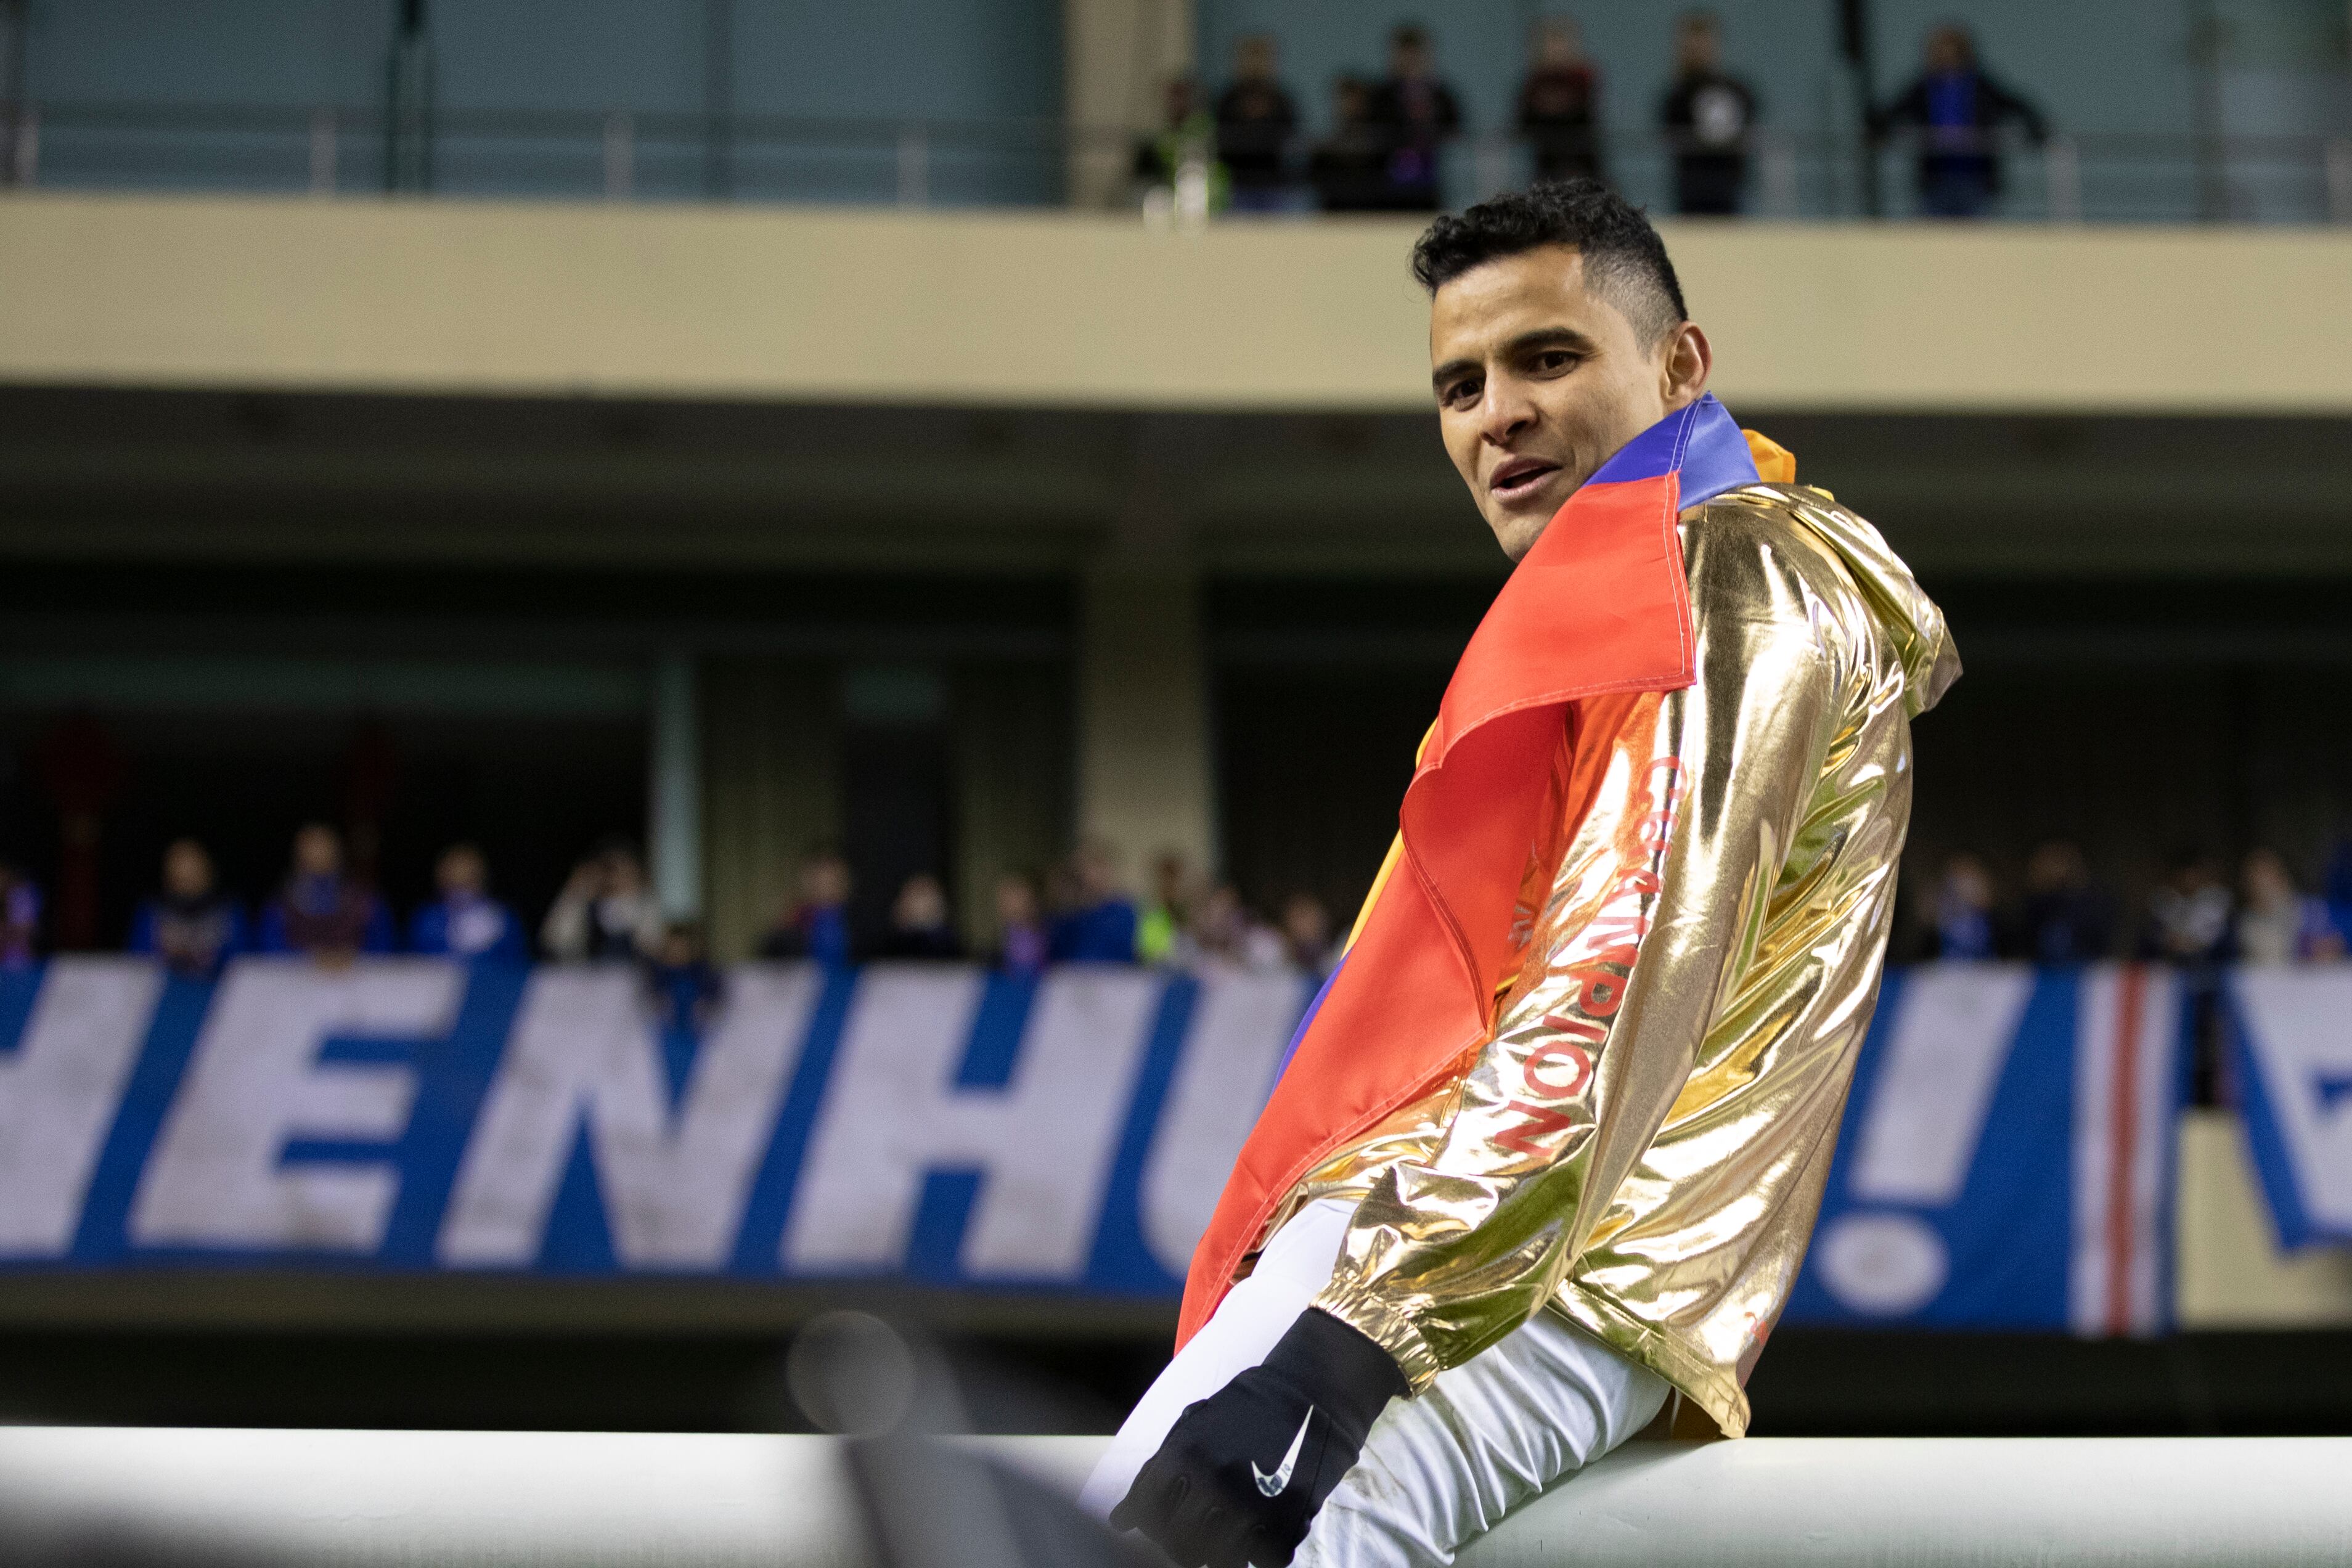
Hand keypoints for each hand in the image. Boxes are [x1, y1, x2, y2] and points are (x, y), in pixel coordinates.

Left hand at [1110, 1310, 1405, 1567]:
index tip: (1165, 1525)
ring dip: (1223, 1555)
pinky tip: (1263, 1533)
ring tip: (1231, 1534)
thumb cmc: (1242, 1410)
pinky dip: (1263, 1555)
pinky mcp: (1289, 1517)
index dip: (1153, 1528)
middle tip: (1200, 1535)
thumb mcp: (1190, 1429)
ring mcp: (1251, 1503)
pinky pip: (1266, 1561)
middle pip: (1181, 1548)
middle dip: (1185, 1547)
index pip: (1148, 1519)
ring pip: (1222, 1561)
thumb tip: (1119, 1522)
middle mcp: (1213, 1483)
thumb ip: (1152, 1475)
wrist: (1308, 1390)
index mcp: (1182, 1457)